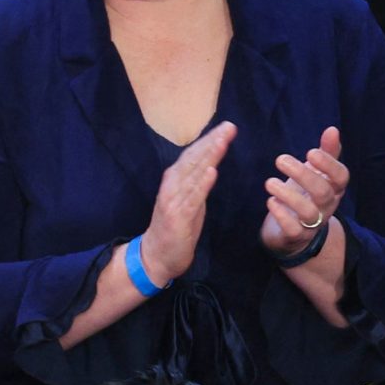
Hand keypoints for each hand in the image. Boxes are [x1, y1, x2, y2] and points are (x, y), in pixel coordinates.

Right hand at [141, 122, 235, 284]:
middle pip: (193, 159)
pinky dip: (202, 183)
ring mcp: (173, 201)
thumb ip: (197, 184)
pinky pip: (192, 197)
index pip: (193, 156)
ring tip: (223, 141)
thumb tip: (211, 165)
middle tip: (229, 127)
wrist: (156, 257)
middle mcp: (171, 187)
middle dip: (211, 142)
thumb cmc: (175, 230)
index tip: (227, 128)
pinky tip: (212, 170)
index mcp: (175, 181)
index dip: (209, 140)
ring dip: (209, 156)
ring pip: (193, 174)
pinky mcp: (177, 217)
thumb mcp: (189, 202)